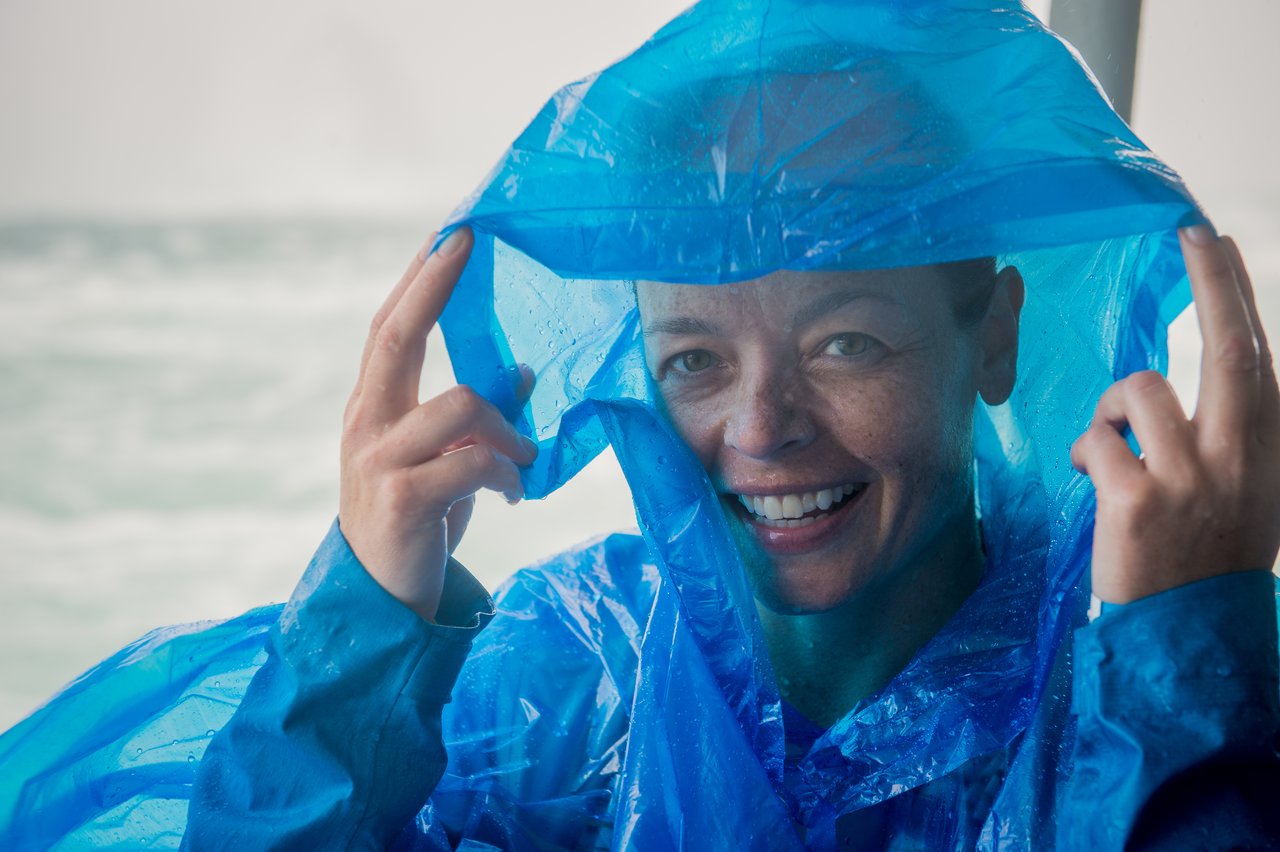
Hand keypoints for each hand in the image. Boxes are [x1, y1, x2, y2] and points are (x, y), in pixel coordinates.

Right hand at [339, 227, 536, 620]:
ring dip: (506, 429)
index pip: (391, 328)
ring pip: (459, 405)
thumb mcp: (447, 463)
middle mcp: (367, 424)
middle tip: (465, 239)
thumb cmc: (417, 525)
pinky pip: (471, 461)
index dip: (419, 280)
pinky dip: (506, 473)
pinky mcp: (402, 498)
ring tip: (522, 462)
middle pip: (395, 336)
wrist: (380, 604)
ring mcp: (379, 459)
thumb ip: (475, 420)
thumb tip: (524, 373)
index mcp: (375, 409)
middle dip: (432, 284)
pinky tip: (511, 495)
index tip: (450, 232)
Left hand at [1071, 226, 1279, 603]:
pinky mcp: (1138, 500)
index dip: (1236, 294)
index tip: (1216, 240)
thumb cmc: (1213, 560)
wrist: (1194, 638)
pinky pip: (1098, 440)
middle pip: (1231, 349)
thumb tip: (1213, 379)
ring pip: (1139, 390)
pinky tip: (1093, 478)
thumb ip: (1234, 435)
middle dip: (1213, 281)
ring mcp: (1192, 478)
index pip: (1258, 357)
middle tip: (1191, 230)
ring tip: (1109, 446)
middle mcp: (1241, 456)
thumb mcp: (1248, 493)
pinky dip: (1087, 448)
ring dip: (1110, 407)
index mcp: (1267, 450)